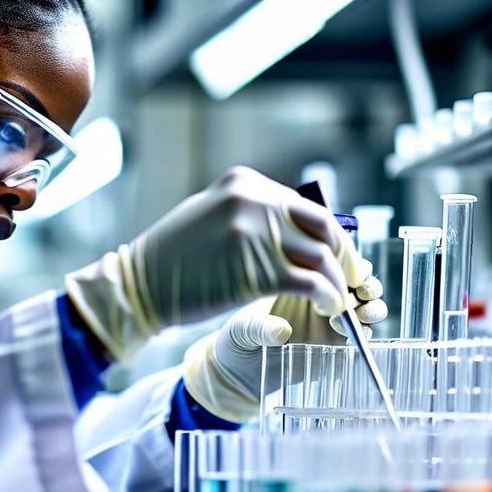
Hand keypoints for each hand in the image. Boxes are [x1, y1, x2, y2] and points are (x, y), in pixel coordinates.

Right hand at [64, 166, 370, 361]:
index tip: (341, 258)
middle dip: (345, 257)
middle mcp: (254, 200)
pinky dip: (327, 297)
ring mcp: (256, 234)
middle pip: (323, 227)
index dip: (331, 236)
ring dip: (338, 283)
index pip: (306, 207)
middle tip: (352, 279)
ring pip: (320, 257)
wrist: (139, 285)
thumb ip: (252, 213)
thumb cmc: (173, 256)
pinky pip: (309, 283)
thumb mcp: (212, 213)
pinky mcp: (257, 270)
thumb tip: (294, 227)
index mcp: (245, 183)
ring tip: (340, 302)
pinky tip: (329, 309)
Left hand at [181, 277, 386, 422]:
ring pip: (366, 305)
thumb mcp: (243, 329)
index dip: (346, 260)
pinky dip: (366, 329)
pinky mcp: (336, 346)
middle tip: (359, 289)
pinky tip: (353, 330)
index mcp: (299, 278)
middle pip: (357, 279)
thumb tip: (281, 331)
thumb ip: (260, 327)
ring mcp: (329, 321)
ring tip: (359, 312)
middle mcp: (318, 296)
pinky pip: (362, 335)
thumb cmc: (237, 340)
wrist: (238, 374)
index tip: (345, 268)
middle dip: (366, 281)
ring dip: (371, 304)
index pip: (332, 260)